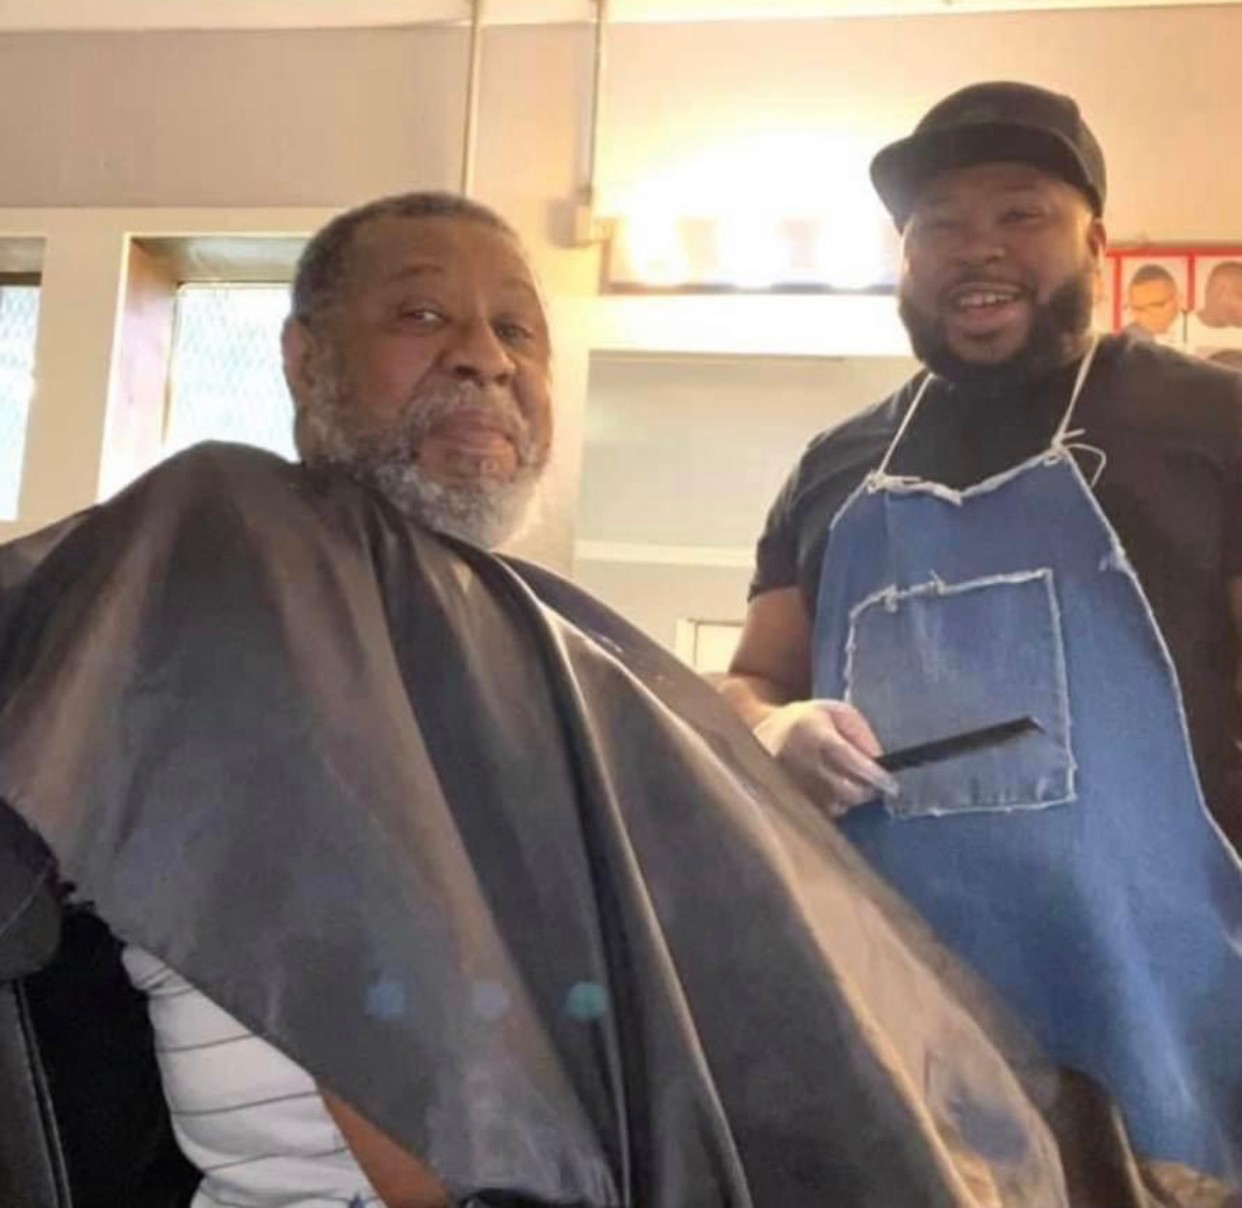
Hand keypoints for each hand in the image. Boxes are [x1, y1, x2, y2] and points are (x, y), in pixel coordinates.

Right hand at [754, 699, 897, 817]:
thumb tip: (881, 761)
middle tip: (873, 783)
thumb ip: (862, 734)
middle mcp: (798, 759)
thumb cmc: (809, 721)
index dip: (873, 775)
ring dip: (849, 798)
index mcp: (810, 731)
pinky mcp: (787, 800)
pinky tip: (829, 788)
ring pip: (836, 805)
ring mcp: (790, 782)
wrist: (765, 734)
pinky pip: (823, 813)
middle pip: (845, 789)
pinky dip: (834, 804)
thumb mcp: (838, 713)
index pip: (847, 758)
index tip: (892, 785)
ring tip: (845, 780)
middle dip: (866, 790)